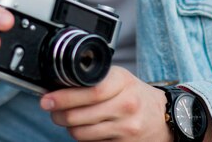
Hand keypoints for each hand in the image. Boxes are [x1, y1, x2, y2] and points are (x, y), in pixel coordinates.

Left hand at [39, 66, 171, 141]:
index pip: (89, 92)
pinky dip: (83, 137)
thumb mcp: (119, 77)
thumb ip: (95, 77)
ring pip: (83, 133)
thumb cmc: (134, 93)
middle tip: (50, 108)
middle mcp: (126, 106)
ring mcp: (127, 129)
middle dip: (59, 114)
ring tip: (65, 118)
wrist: (164, 117)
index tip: (47, 99)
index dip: (64, 97)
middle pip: (81, 115)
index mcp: (122, 82)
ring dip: (68, 127)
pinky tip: (83, 128)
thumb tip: (61, 82)